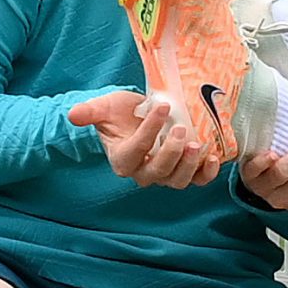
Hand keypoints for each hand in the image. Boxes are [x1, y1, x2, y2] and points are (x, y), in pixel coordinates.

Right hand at [68, 90, 217, 188]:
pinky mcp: (184, 171)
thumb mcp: (104, 108)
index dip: (149, 131)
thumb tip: (74, 115)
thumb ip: (90, 112)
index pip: (136, 150)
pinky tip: (214, 158)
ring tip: (198, 145)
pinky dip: (207, 174)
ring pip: (177, 181)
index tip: (161, 107)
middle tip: (180, 130)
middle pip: (158, 172)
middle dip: (170, 153)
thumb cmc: (121, 114)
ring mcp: (165, 175)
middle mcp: (143, 172)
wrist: (138, 117)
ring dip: (189, 166)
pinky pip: (197, 180)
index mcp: (123, 160)